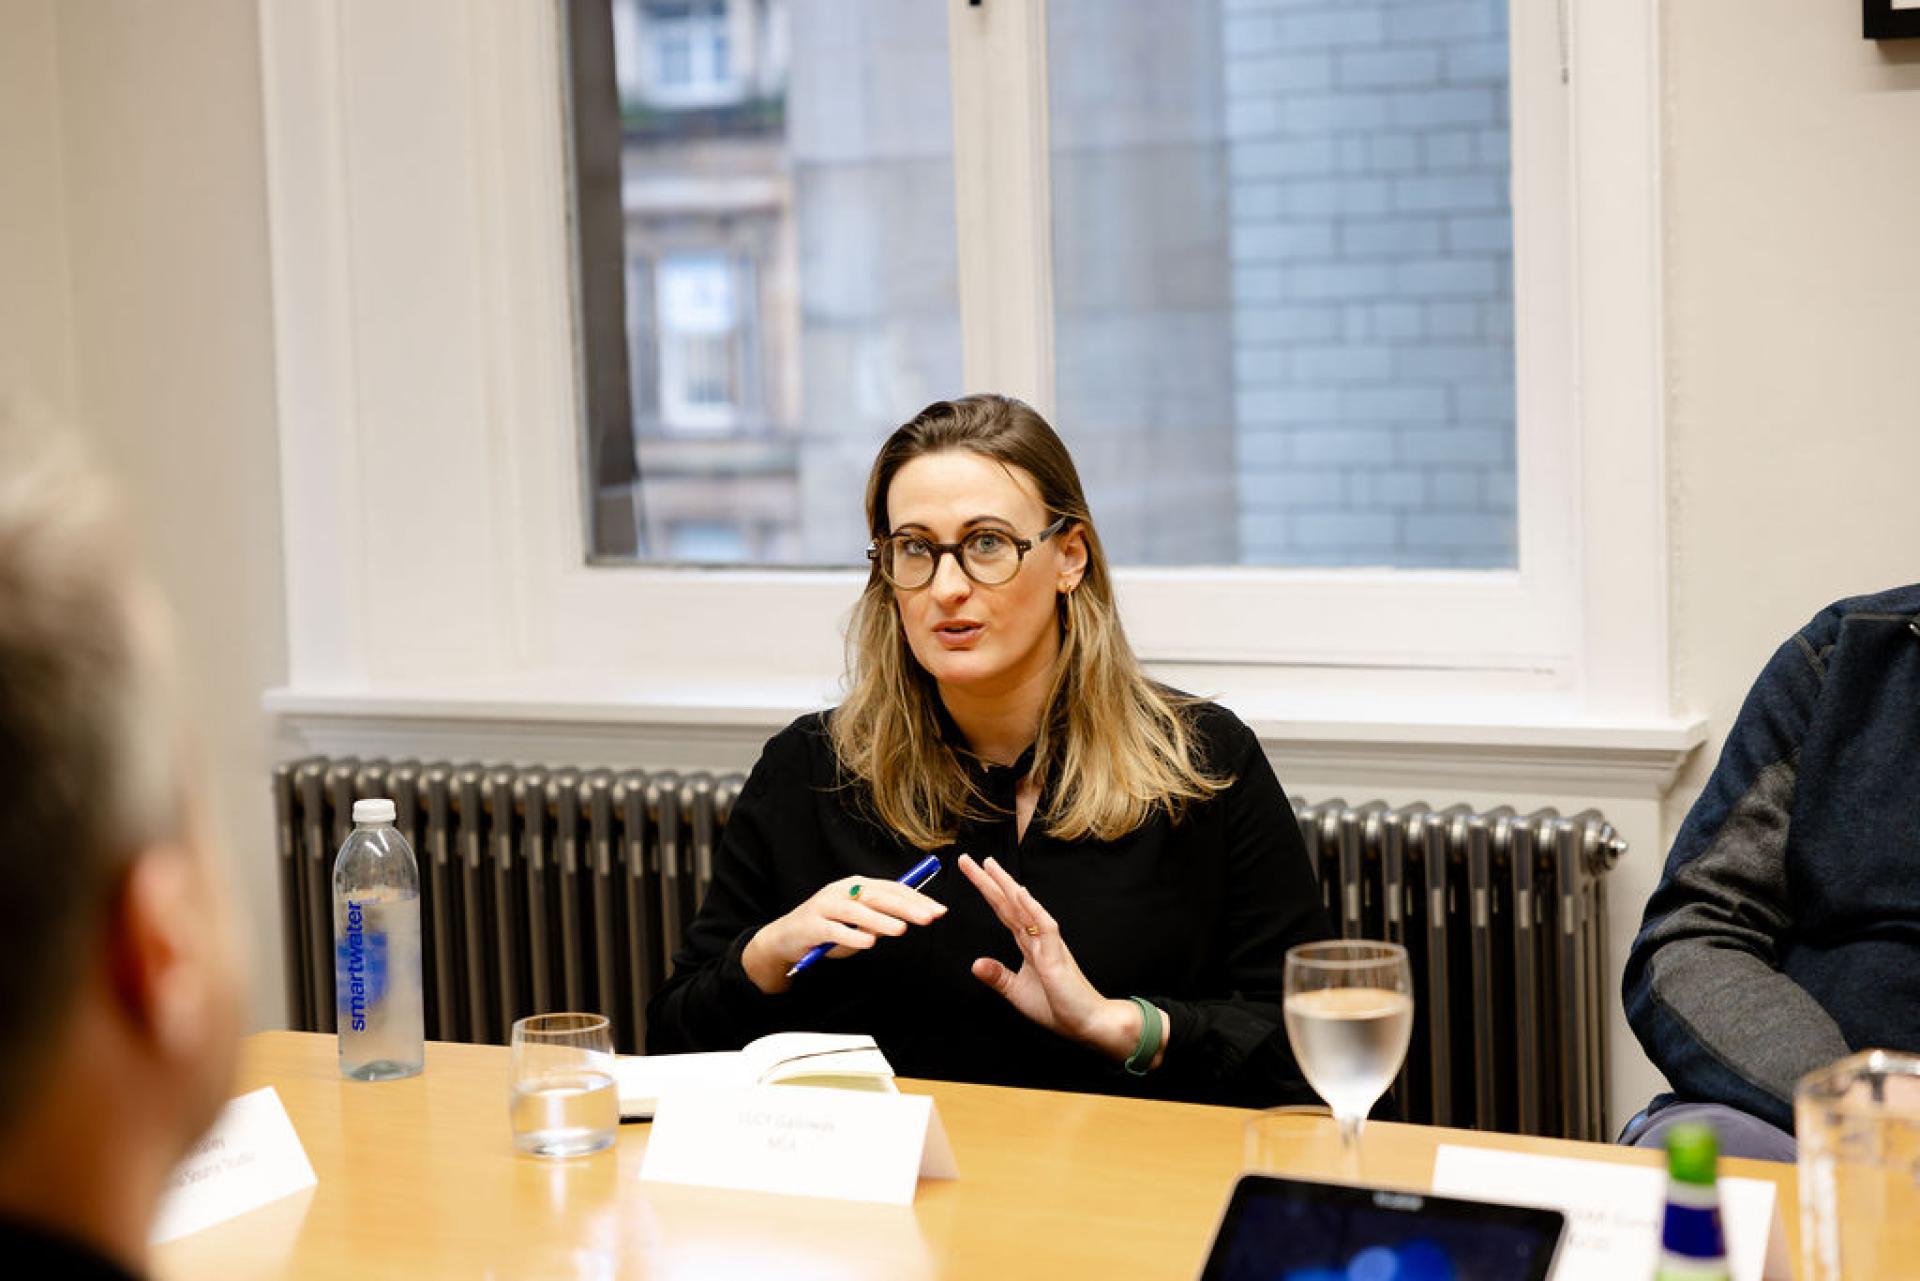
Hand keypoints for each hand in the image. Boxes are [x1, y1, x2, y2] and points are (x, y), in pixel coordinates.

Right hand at [741, 876, 946, 994]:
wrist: (785, 939)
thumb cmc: (828, 929)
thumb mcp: (859, 924)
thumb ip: (881, 920)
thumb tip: (909, 918)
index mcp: (857, 887)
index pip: (892, 889)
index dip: (917, 899)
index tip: (939, 911)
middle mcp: (841, 891)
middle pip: (877, 895)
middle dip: (906, 907)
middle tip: (929, 918)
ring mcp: (824, 906)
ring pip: (855, 911)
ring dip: (879, 920)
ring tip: (901, 930)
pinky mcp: (810, 925)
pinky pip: (834, 930)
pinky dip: (851, 936)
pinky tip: (868, 943)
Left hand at [958, 855, 1165, 1067]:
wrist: (1087, 1022)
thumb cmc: (1058, 1006)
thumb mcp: (1017, 991)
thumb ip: (998, 976)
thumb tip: (975, 964)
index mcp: (1028, 943)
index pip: (1003, 911)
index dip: (987, 891)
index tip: (971, 872)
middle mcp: (1037, 937)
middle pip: (1009, 903)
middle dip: (988, 881)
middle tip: (967, 860)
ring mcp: (1047, 943)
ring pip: (1024, 908)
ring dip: (1006, 886)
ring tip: (990, 866)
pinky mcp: (1057, 955)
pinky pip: (1044, 927)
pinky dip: (1032, 909)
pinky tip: (1019, 893)